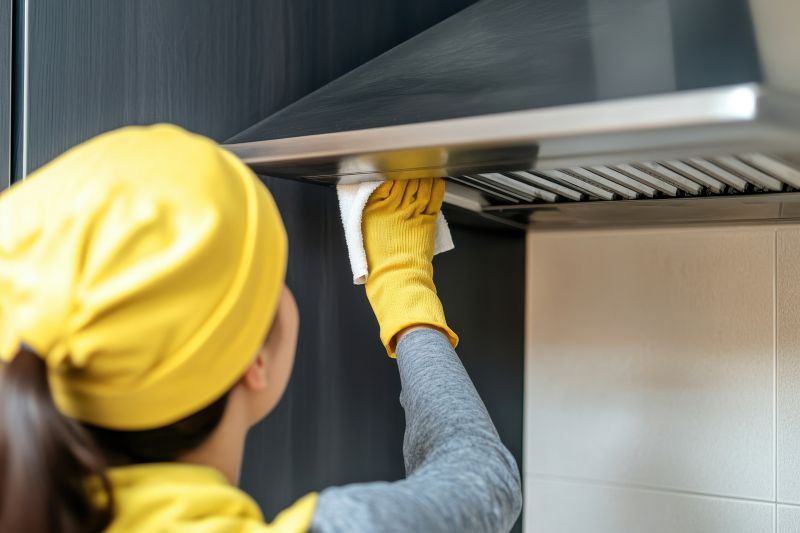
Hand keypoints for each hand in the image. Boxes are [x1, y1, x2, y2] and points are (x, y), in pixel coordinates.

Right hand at [362, 178, 457, 356]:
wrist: (395, 277)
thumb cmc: (378, 262)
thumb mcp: (365, 232)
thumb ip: (373, 212)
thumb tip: (380, 200)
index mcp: (374, 208)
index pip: (385, 181)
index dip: (391, 173)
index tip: (394, 169)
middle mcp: (394, 206)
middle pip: (404, 179)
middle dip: (409, 171)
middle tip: (412, 164)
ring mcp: (412, 211)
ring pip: (421, 184)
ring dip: (424, 175)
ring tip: (425, 169)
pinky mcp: (427, 219)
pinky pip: (435, 196)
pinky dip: (437, 186)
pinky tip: (437, 180)